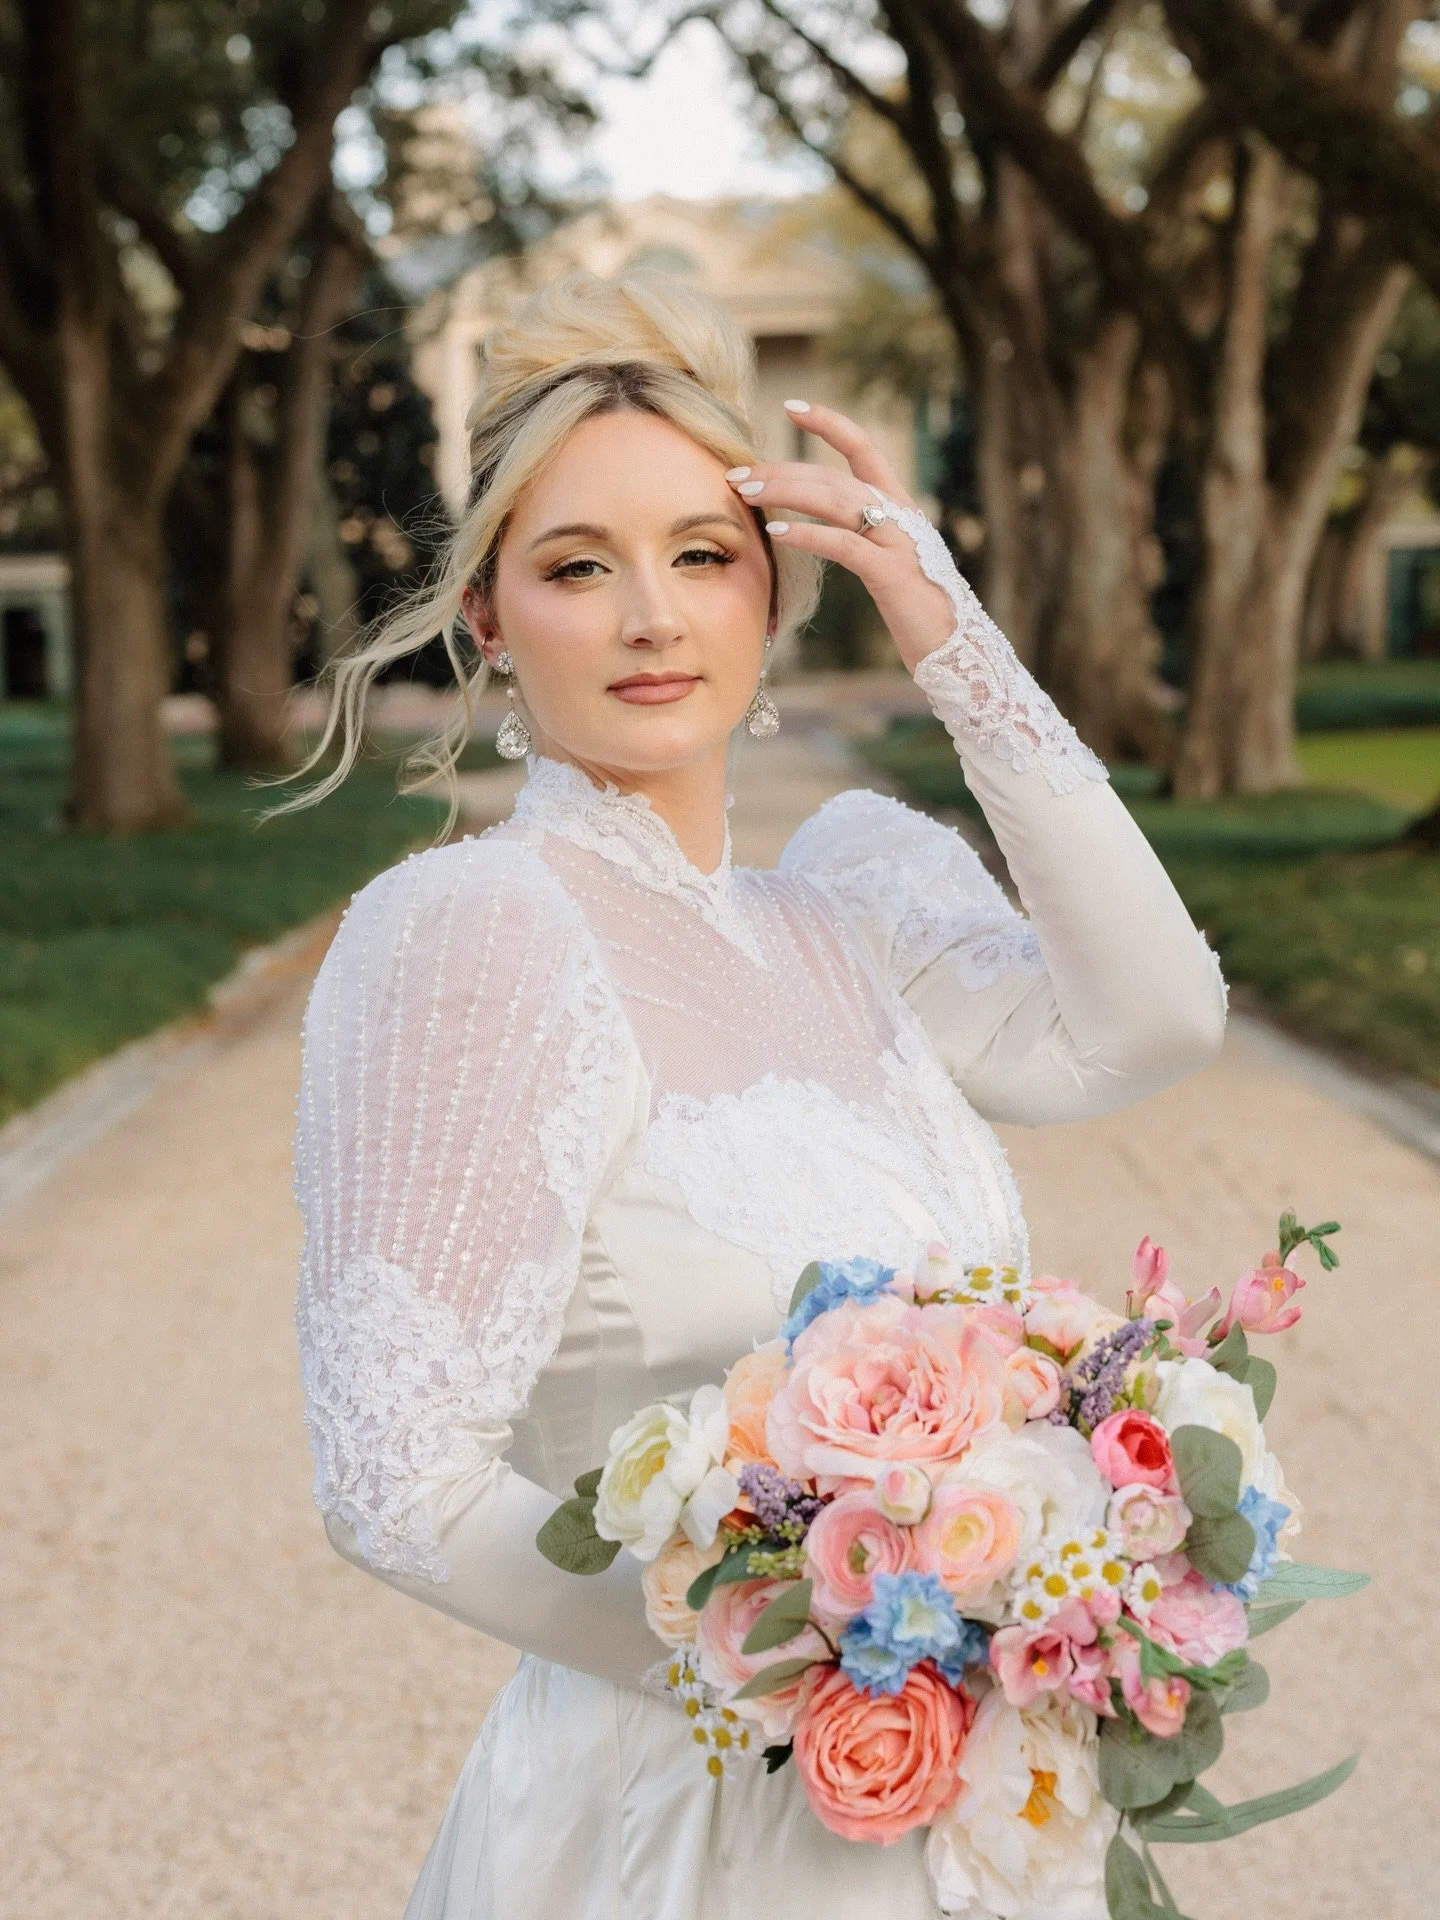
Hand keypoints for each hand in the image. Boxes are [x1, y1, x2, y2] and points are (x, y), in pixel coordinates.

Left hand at [724, 400, 959, 671]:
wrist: (958, 648)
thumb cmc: (917, 610)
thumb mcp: (886, 562)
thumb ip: (857, 537)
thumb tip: (809, 526)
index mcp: (899, 506)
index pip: (862, 448)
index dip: (828, 423)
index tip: (791, 407)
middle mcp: (901, 514)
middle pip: (833, 476)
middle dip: (781, 470)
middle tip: (736, 474)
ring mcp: (898, 541)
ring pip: (836, 500)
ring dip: (786, 493)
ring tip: (747, 493)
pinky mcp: (892, 573)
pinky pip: (844, 545)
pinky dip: (807, 534)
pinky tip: (776, 533)